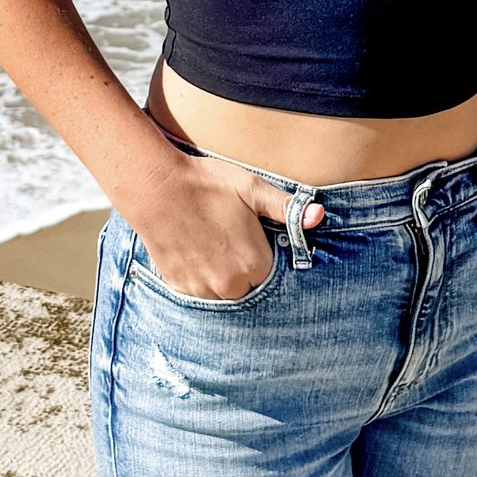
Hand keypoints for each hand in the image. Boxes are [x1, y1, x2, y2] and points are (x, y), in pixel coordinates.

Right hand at [128, 151, 319, 298]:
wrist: (156, 187)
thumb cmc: (207, 184)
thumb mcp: (252, 188)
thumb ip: (287, 208)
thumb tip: (319, 216)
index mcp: (254, 264)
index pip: (270, 274)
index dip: (261, 253)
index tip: (249, 237)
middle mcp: (229, 285)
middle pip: (247, 286)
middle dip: (242, 267)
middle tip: (227, 237)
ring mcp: (201, 289)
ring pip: (222, 292)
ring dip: (220, 275)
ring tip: (209, 242)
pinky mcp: (178, 286)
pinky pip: (198, 291)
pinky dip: (199, 277)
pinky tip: (194, 250)